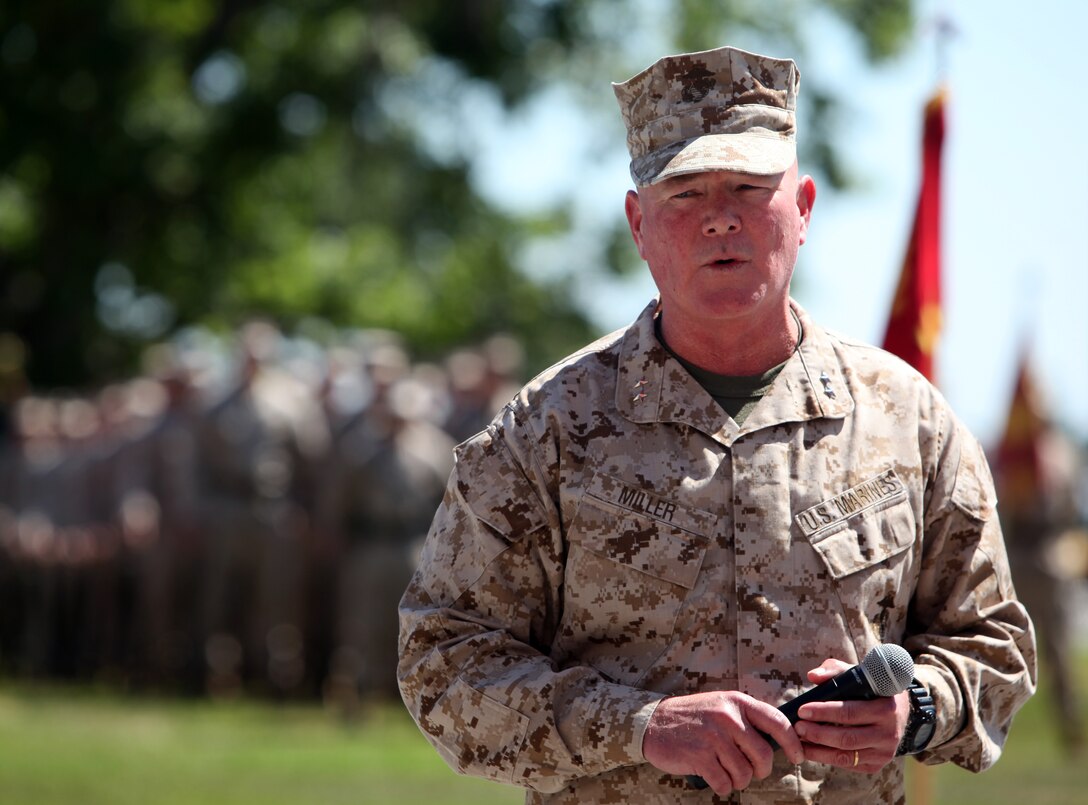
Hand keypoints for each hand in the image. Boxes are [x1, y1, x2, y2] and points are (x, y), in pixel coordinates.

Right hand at [642, 690, 805, 796]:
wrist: (653, 722)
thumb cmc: (693, 717)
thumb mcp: (721, 705)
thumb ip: (746, 718)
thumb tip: (778, 740)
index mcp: (737, 702)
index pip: (778, 722)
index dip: (793, 743)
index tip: (797, 757)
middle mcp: (728, 717)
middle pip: (763, 755)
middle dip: (760, 770)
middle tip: (750, 771)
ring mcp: (713, 737)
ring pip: (745, 773)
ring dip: (738, 780)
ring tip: (726, 772)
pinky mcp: (700, 756)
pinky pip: (725, 783)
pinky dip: (722, 786)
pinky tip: (713, 777)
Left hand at [793, 658, 910, 772]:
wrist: (899, 711)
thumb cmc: (871, 689)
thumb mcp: (858, 675)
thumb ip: (834, 670)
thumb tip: (812, 675)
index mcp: (886, 708)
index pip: (850, 712)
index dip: (824, 712)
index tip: (802, 710)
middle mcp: (889, 733)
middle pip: (847, 738)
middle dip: (818, 733)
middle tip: (797, 727)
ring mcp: (884, 752)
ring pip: (846, 756)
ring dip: (818, 750)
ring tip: (799, 741)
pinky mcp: (877, 764)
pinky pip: (848, 765)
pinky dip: (826, 758)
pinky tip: (811, 750)